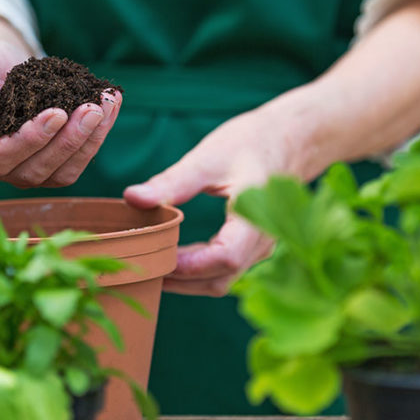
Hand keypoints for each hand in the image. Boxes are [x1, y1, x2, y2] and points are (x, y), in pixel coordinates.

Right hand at [0, 41, 121, 187]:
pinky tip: (111, 108)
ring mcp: (26, 173)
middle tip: (93, 107)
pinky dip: (97, 138)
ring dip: (89, 141)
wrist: (4, 75)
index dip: (30, 139)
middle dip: (69, 139)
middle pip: (36, 169)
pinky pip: (77, 164)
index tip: (58, 113)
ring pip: (62, 173)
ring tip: (107, 104)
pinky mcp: (52, 170)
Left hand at [123, 95, 318, 295]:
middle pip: (220, 279)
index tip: (155, 255)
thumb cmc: (250, 143)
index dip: (188, 265)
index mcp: (255, 218)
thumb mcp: (208, 158)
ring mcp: (258, 247)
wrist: (287, 139)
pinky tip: (172, 254)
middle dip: (180, 280)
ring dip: (186, 279)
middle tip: (141, 265)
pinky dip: (197, 270)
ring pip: (221, 280)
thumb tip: (132, 197)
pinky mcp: (251, 247)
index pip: (226, 258)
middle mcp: (261, 241)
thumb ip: (172, 182)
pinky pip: (224, 269)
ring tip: (151, 262)